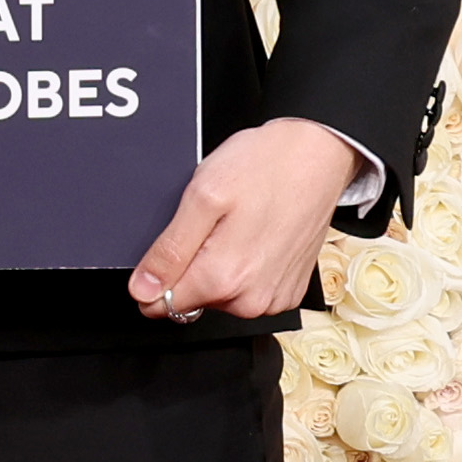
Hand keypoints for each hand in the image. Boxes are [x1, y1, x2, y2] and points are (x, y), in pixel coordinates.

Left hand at [129, 117, 356, 323]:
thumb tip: (142, 291)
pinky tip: (256, 236)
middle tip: (211, 225)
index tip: (172, 247)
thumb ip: (169, 251)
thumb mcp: (202, 197)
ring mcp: (274, 299)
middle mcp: (251, 300)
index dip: (155, 278)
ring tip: (237, 227)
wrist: (319, 155)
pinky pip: (249, 292)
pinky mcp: (289, 291)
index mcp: (222, 279)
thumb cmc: (265, 167)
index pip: (162, 305)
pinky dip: (246, 268)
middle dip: (191, 267)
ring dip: (219, 267)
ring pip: (221, 297)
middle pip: (192, 301)